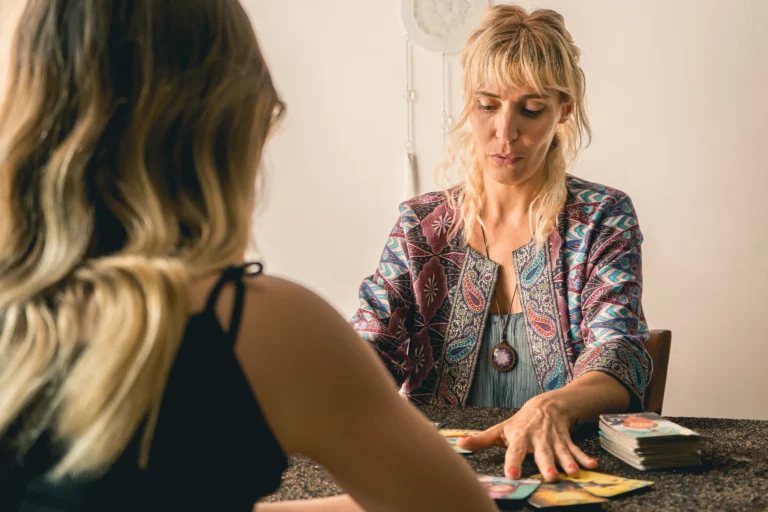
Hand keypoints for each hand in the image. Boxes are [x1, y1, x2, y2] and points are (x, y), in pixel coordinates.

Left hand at [455, 393, 597, 481]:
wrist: (546, 405)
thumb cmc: (520, 422)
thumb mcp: (500, 430)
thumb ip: (480, 439)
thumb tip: (458, 444)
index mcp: (520, 437)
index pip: (515, 451)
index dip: (513, 463)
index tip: (512, 475)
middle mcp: (537, 439)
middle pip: (542, 453)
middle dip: (546, 465)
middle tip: (551, 477)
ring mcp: (553, 440)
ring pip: (561, 452)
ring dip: (567, 462)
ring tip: (572, 473)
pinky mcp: (566, 440)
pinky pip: (576, 450)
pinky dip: (584, 458)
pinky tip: (592, 466)